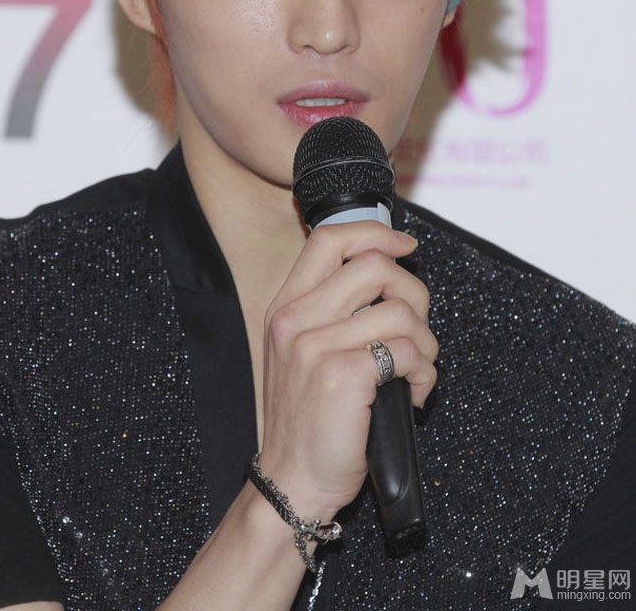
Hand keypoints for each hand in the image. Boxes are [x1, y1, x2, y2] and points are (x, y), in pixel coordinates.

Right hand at [258, 221, 437, 522]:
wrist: (292, 480)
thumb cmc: (308, 419)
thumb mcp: (302, 352)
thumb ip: (333, 310)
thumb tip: (390, 275)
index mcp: (287, 306)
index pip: (328, 239)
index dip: (375, 232)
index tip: (404, 246)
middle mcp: (296, 319)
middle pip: (374, 265)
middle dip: (414, 291)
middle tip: (417, 326)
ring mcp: (316, 346)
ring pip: (400, 312)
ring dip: (426, 343)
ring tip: (416, 371)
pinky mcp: (343, 376)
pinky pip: (408, 351)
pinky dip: (425, 373)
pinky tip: (413, 394)